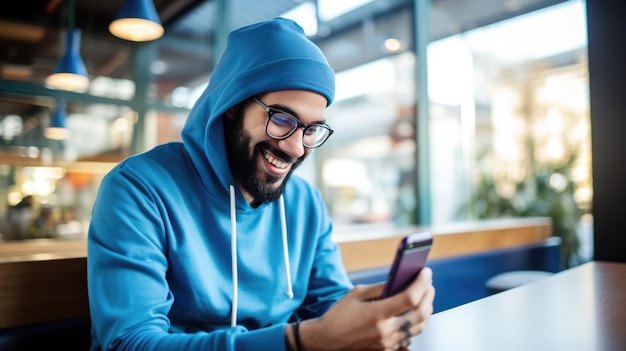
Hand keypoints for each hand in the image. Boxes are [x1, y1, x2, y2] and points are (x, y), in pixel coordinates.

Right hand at [299, 267, 434, 350]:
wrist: (326, 341)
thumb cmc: (338, 316)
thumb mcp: (356, 294)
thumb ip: (380, 288)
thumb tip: (399, 282)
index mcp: (377, 314)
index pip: (410, 297)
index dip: (421, 283)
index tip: (426, 272)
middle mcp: (385, 331)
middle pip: (420, 314)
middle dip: (429, 296)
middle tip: (429, 284)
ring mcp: (388, 343)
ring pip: (419, 327)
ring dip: (426, 310)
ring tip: (425, 297)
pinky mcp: (388, 350)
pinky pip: (410, 336)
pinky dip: (416, 323)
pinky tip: (414, 313)